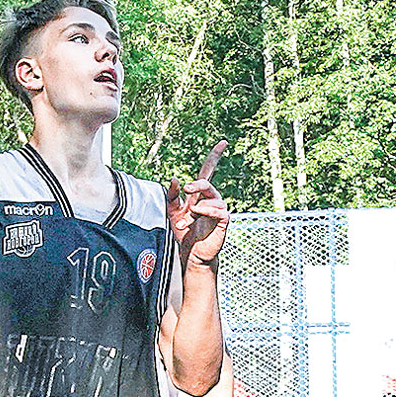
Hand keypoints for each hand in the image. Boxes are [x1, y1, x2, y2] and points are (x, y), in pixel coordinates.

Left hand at [166, 140, 231, 266]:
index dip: (215, 156)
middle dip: (198, 184)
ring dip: (196, 208)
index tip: (223, 142)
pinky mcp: (223, 221)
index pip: (208, 171)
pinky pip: (218, 210)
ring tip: (185, 220)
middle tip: (187, 189)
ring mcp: (218, 210)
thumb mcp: (172, 212)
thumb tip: (175, 180)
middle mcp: (210, 199)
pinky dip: (206, 211)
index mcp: (199, 194)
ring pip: (211, 199)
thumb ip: (172, 196)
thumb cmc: (184, 233)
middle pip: (207, 183)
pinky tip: (196, 214)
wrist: (190, 254)